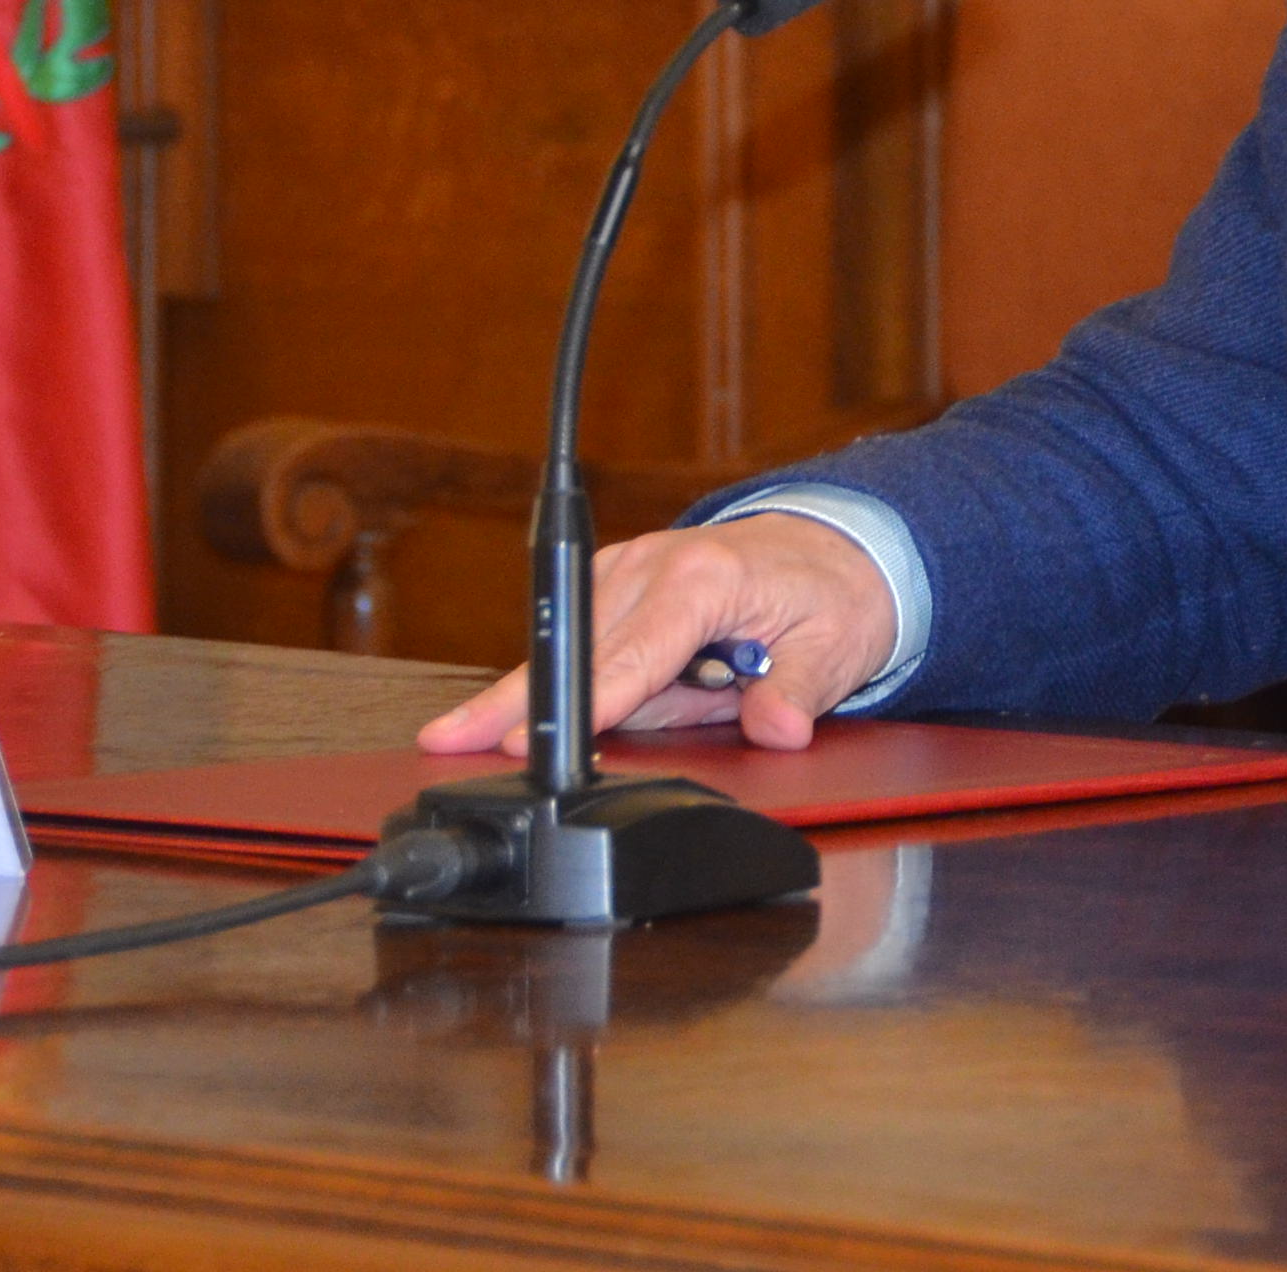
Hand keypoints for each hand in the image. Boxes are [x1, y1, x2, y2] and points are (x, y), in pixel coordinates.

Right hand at [414, 513, 898, 760]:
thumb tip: (778, 728)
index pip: (629, 659)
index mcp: (702, 581)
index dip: (575, 706)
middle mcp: (655, 566)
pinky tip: (535, 707)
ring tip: (487, 729)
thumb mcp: (836, 647)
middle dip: (511, 700)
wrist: (841, 547)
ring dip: (535, 692)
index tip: (520, 737)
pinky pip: (585, 638)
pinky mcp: (621, 582)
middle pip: (573, 652)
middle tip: (444, 739)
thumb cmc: (834, 595)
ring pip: (569, 646)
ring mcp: (631, 570)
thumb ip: (799, 692)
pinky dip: (564, 674)